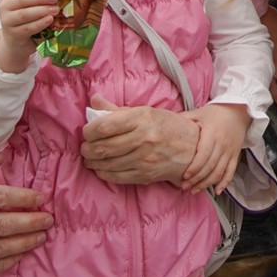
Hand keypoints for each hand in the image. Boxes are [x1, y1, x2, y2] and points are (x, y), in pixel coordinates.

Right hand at [0, 0, 58, 73]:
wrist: (16, 40)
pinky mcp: (13, 34)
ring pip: (24, 14)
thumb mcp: (30, 4)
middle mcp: (6, 6)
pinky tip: (50, 20)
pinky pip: (28, 27)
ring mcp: (7, 21)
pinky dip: (40, 23)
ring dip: (42, 10)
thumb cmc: (26, 17)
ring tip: (56, 9)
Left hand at [80, 96, 197, 185]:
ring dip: (92, 162)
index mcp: (142, 118)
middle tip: (84, 147)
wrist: (192, 148)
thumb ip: (116, 109)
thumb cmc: (167, 126)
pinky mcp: (146, 174)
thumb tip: (93, 100)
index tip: (86, 132)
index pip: (105, 126)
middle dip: (87, 149)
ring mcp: (145, 158)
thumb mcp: (145, 112)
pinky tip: (101, 169)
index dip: (89, 131)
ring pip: (107, 163)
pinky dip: (103, 173)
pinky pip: (116, 177)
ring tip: (89, 158)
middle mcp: (143, 138)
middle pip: (103, 147)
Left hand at [181, 103, 250, 194]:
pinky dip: (225, 183)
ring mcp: (230, 151)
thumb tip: (165, 123)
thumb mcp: (199, 113)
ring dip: (207, 183)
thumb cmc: (216, 113)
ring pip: (219, 172)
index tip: (185, 176)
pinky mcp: (235, 155)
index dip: (195, 167)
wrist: (239, 111)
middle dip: (197, 179)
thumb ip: (184, 118)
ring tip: (195, 190)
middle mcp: (222, 144)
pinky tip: (217, 191)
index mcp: (212, 134)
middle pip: (210, 166)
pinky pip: (231, 172)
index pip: (204, 154)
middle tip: (185, 187)